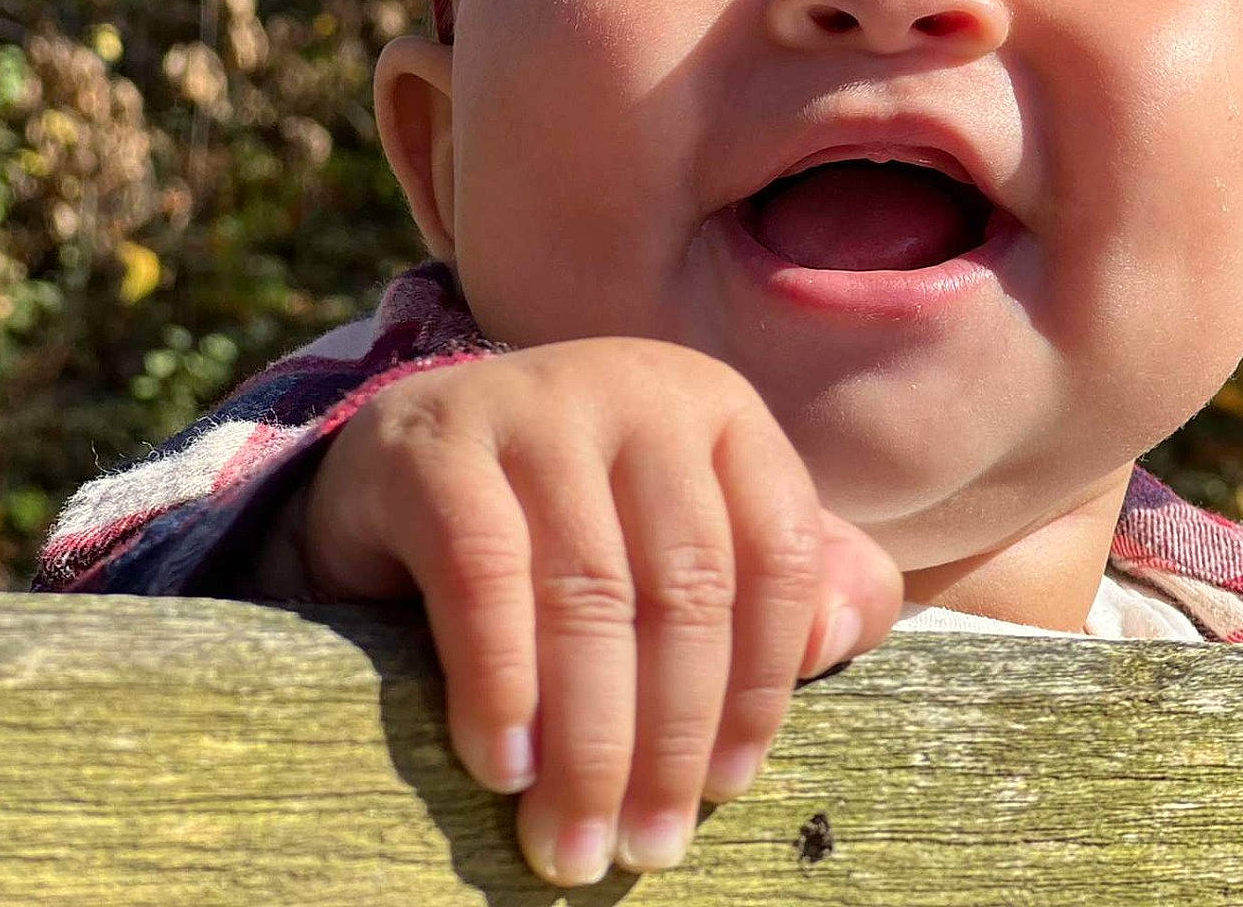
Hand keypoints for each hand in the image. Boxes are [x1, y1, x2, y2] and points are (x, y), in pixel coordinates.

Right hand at [296, 337, 904, 885]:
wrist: (405, 453)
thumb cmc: (581, 517)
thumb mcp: (697, 534)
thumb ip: (796, 584)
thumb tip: (837, 640)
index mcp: (722, 413)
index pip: (779, 555)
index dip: (762, 683)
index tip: (729, 789)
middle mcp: (641, 392)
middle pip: (686, 587)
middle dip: (672, 738)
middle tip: (650, 849)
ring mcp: (536, 406)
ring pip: (589, 595)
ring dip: (589, 741)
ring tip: (575, 842)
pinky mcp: (436, 445)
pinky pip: (484, 576)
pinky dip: (502, 683)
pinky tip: (507, 767)